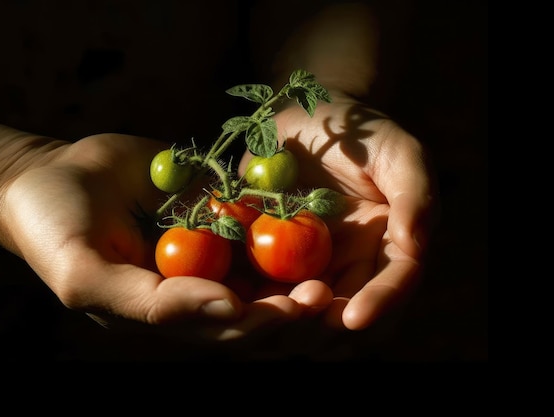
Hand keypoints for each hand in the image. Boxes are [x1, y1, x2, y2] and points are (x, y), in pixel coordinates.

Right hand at [0, 133, 332, 341]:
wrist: (47, 174)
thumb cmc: (56, 234)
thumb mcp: (86, 278)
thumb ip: (149, 304)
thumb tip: (226, 307)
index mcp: (172, 311)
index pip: (226, 327)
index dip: (260, 324)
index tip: (291, 311)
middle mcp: (198, 281)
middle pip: (257, 301)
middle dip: (290, 302)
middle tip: (323, 294)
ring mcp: (209, 241)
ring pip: (264, 258)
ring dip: (297, 263)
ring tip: (328, 258)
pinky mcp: (214, 203)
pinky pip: (251, 208)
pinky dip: (279, 211)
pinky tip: (308, 205)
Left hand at [239, 93, 437, 330]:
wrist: (308, 115)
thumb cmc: (360, 131)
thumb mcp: (398, 153)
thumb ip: (415, 195)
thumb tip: (415, 246)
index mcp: (386, 246)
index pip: (391, 284)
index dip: (377, 304)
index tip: (350, 318)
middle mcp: (347, 264)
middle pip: (340, 308)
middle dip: (319, 321)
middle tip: (296, 316)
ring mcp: (305, 262)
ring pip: (296, 304)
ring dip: (278, 315)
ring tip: (259, 314)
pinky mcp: (265, 252)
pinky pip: (255, 279)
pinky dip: (243, 290)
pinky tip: (228, 293)